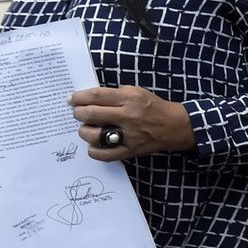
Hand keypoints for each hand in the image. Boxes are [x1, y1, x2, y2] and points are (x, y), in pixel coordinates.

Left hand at [70, 86, 196, 160]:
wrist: (176, 126)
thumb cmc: (154, 107)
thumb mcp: (137, 92)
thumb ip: (115, 94)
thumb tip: (89, 98)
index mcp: (130, 98)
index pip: (97, 96)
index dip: (79, 97)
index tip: (72, 99)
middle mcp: (128, 116)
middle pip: (91, 114)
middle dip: (78, 113)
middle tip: (78, 113)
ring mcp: (129, 135)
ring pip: (94, 135)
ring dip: (84, 131)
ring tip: (87, 128)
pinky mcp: (130, 150)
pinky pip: (104, 154)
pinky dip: (93, 150)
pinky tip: (94, 145)